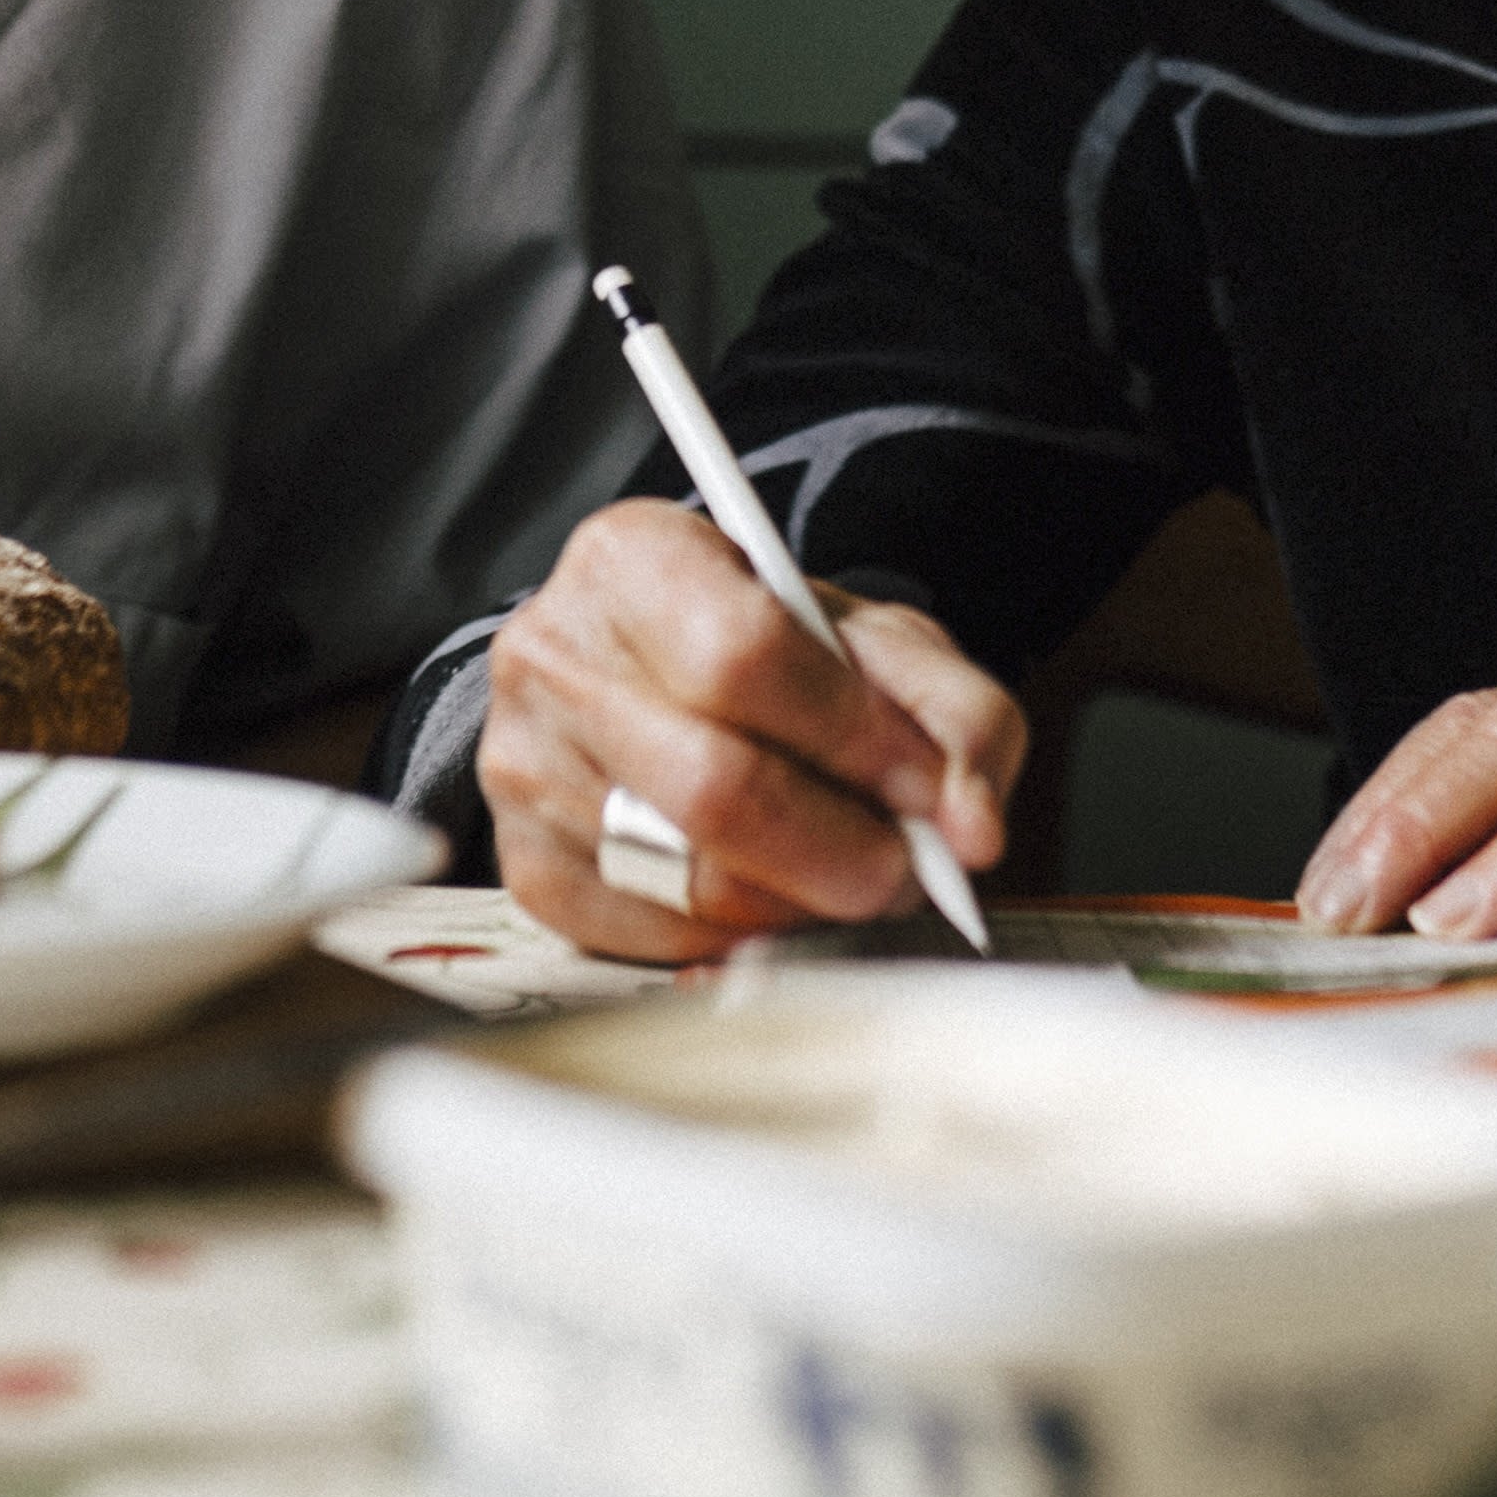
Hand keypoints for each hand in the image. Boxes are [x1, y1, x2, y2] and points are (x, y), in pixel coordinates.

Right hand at [480, 499, 1023, 961]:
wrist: (659, 679)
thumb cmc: (769, 656)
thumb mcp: (875, 643)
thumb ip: (954, 713)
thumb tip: (972, 824)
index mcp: (635, 557)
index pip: (744, 656)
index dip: (853, 738)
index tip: (928, 788)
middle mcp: (555, 653)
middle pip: (711, 786)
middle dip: (840, 848)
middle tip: (905, 867)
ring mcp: (525, 763)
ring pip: (687, 877)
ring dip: (800, 900)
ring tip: (842, 869)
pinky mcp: (525, 862)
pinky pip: (652, 938)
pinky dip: (738, 938)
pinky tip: (769, 894)